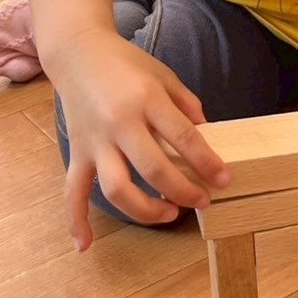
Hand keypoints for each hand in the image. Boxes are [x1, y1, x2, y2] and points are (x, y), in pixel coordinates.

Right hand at [53, 27, 229, 251]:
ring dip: (144, 210)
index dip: (207, 162)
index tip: (224, 179)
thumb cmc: (127, 64)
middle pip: (154, 169)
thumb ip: (186, 105)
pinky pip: (72, 192)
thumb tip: (206, 135)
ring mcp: (96, 141)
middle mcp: (120, 123)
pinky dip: (75, 221)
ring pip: (117, 188)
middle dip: (183, 191)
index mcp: (146, 99)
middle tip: (203, 200)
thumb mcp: (164, 75)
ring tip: (169, 214)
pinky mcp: (77, 152)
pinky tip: (84, 245)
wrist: (79, 52)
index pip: (184, 137)